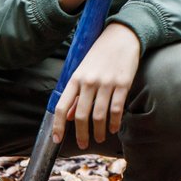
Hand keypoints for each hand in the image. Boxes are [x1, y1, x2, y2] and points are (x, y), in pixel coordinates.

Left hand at [51, 22, 140, 148]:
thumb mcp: (83, 70)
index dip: (58, 125)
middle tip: (83, 145)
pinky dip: (115, 122)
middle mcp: (89, 81)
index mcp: (76, 78)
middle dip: (81, 134)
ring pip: (99, 115)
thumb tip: (70, 116)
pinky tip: (114, 128)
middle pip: (82, 115)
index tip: (57, 140)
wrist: (122, 35)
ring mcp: (106, 82)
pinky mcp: (123, 83)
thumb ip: (76, 94)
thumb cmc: (100, 53)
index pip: (62, 106)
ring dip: (99, 131)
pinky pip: (117, 109)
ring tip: (100, 138)